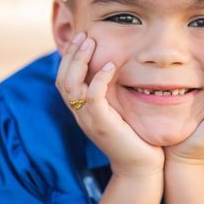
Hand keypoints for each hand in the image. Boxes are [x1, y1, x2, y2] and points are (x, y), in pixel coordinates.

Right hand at [55, 32, 164, 177]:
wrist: (141, 168)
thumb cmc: (135, 138)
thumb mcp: (119, 111)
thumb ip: (113, 94)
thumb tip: (117, 68)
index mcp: (82, 111)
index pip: (63, 80)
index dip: (68, 58)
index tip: (80, 38)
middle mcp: (80, 115)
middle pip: (62, 79)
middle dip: (71, 54)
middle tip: (84, 35)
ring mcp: (89, 120)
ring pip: (71, 85)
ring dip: (80, 61)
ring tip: (91, 43)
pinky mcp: (103, 125)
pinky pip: (92, 97)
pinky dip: (99, 79)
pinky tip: (110, 66)